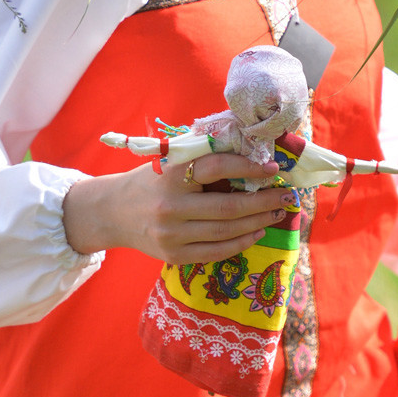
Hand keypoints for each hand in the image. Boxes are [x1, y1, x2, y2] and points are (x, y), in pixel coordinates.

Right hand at [63, 152, 294, 265]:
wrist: (112, 212)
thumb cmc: (150, 180)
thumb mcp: (169, 160)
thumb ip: (202, 154)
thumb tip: (247, 142)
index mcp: (171, 173)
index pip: (216, 167)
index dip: (248, 167)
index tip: (272, 168)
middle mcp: (171, 205)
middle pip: (228, 206)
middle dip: (263, 200)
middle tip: (285, 195)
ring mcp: (171, 234)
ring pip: (226, 231)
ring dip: (258, 222)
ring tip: (277, 212)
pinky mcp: (173, 255)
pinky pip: (216, 252)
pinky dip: (241, 243)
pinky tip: (256, 232)